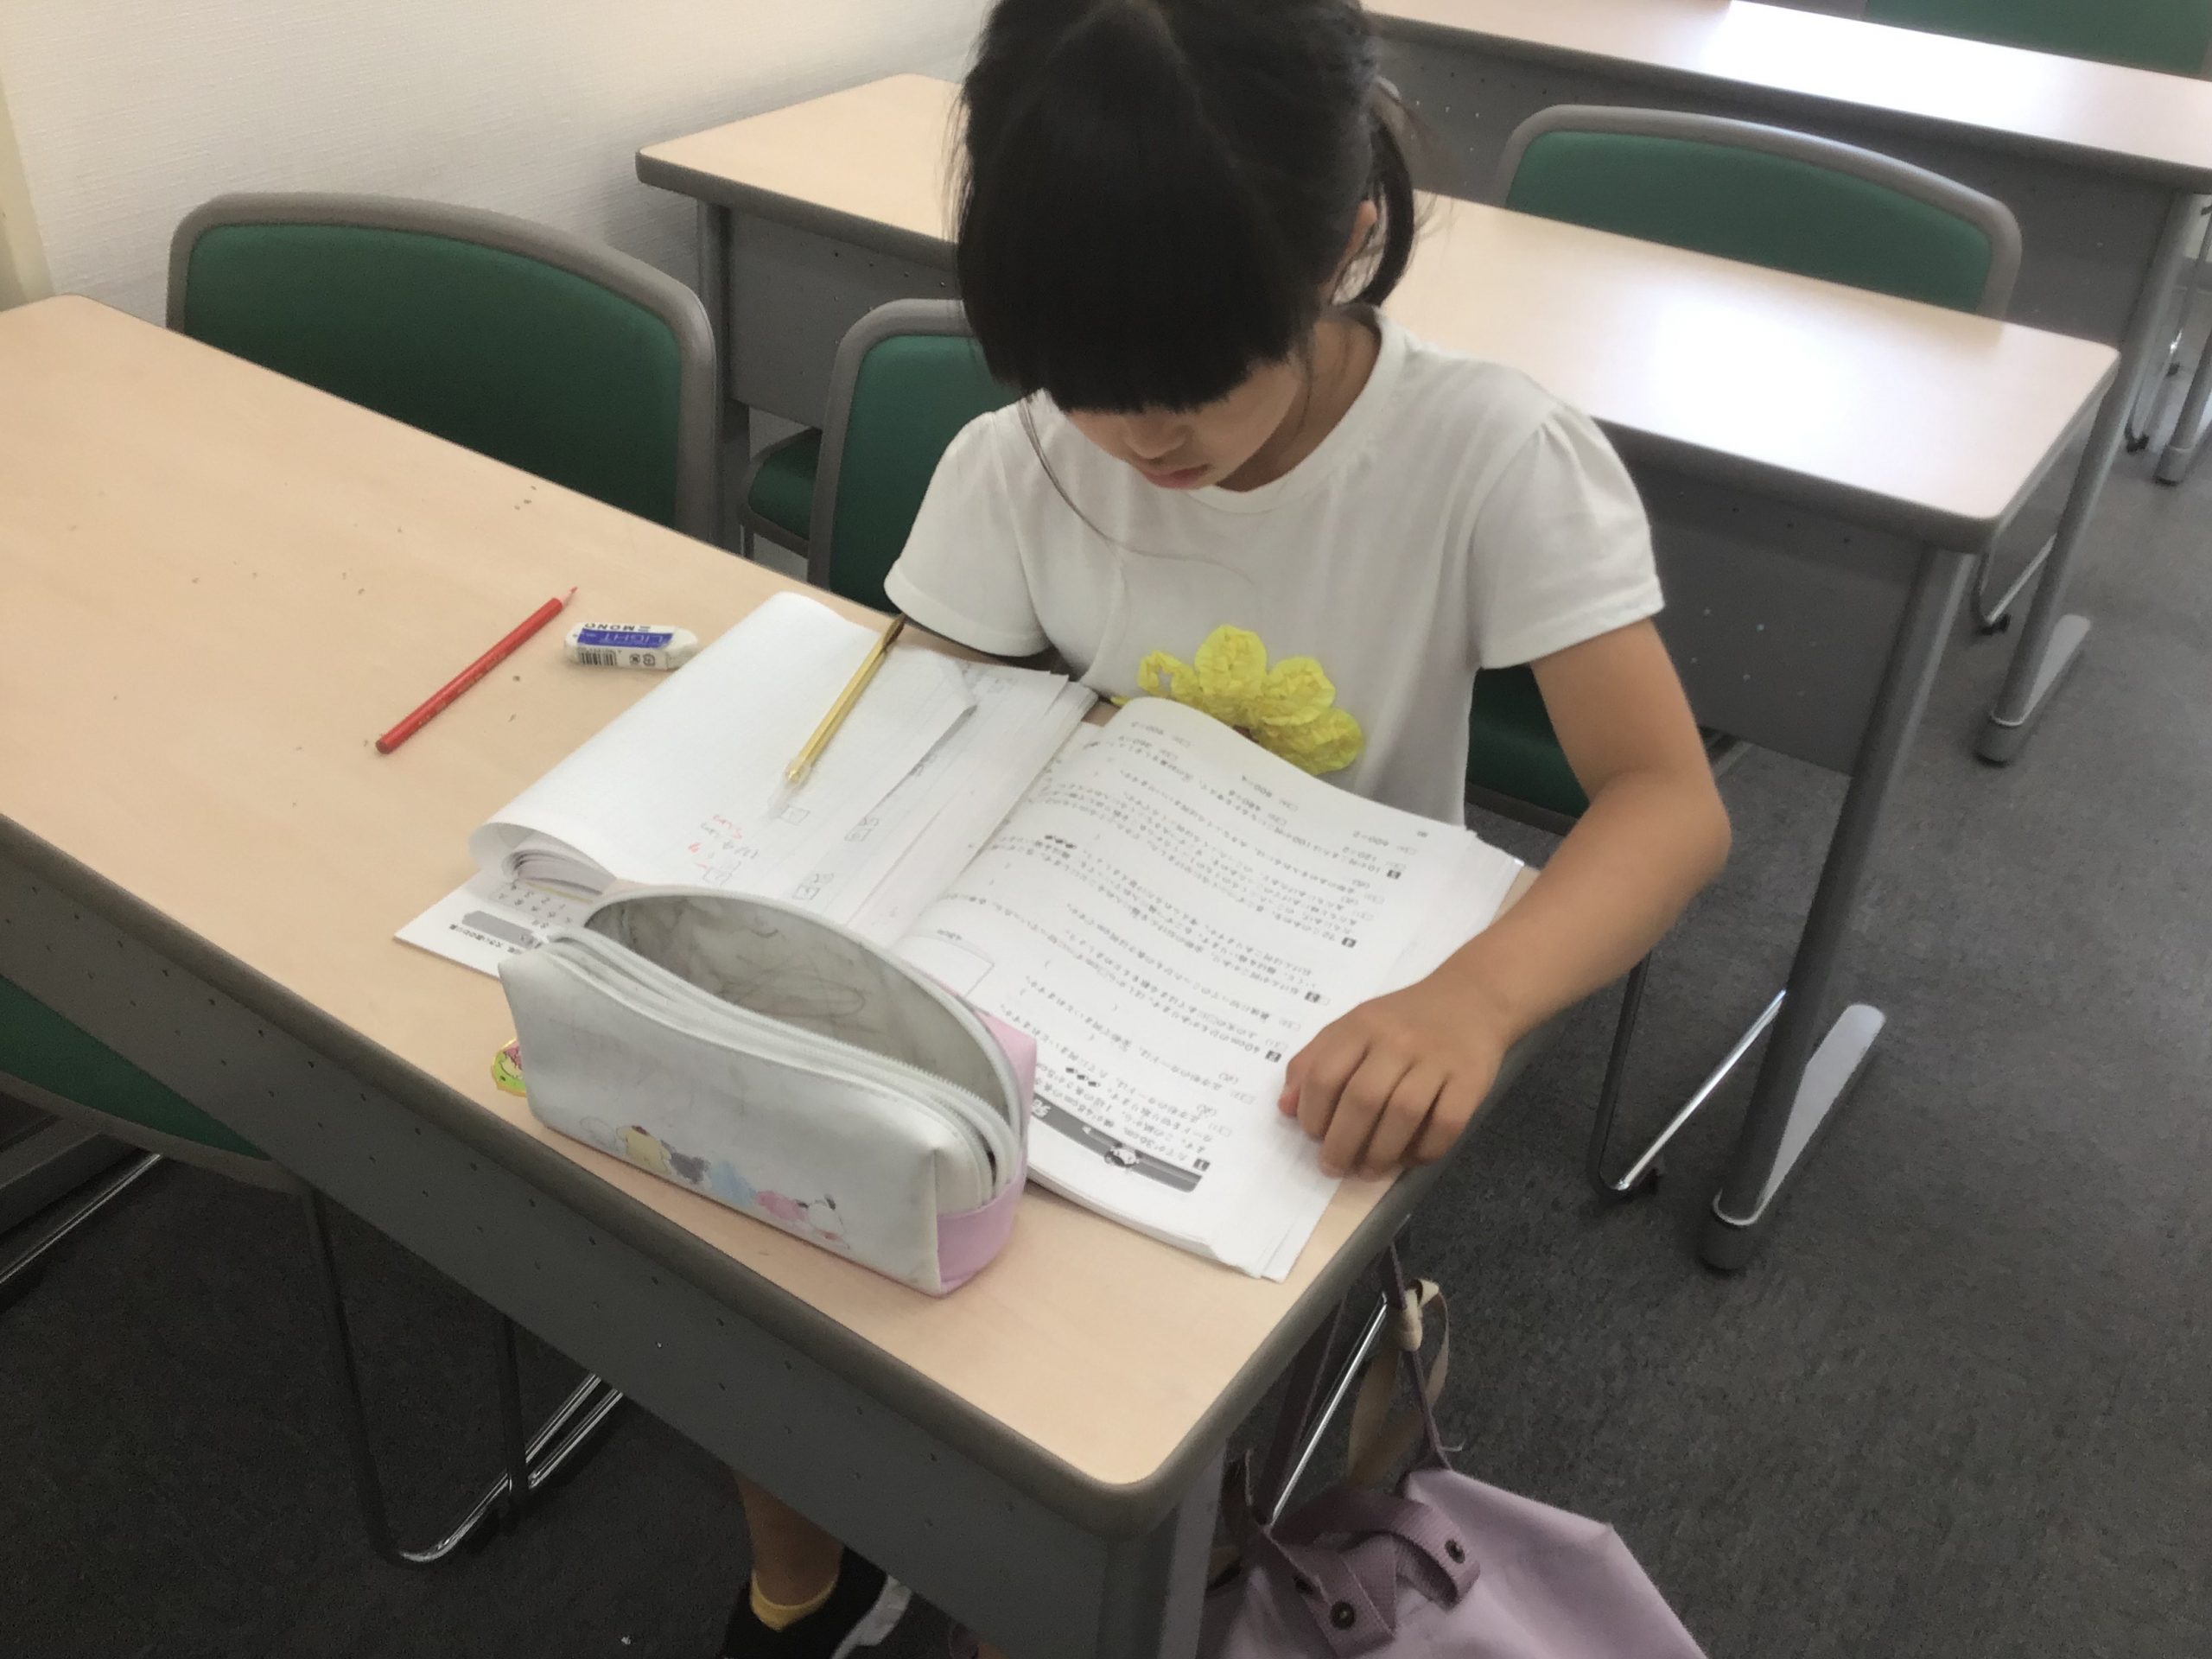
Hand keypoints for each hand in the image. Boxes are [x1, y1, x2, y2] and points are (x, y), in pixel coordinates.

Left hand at [1278, 970, 1510, 1178]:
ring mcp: (1437, 1060)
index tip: (1313, 1136)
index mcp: (1362, 1025)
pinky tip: (1410, 1159)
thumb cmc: (1402, 1020)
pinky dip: (1426, 1150)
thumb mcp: (1352, 1026)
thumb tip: (1286, 1109)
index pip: (1325, 1074)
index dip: (1312, 1113)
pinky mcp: (1471, 1080)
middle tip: (1333, 1167)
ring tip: (1367, 1170)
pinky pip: (1447, 1124)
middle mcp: (1398, 1040)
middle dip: (1342, 1143)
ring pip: (1404, 1114)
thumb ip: (1314, 1061)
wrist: (1471, 998)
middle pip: (1363, 1099)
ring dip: (1381, 1152)